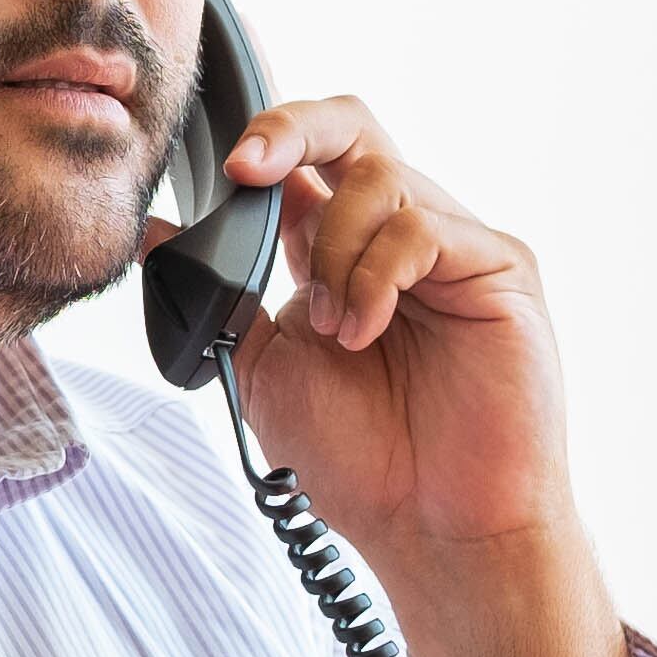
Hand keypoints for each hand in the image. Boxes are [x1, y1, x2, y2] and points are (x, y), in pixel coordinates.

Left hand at [221, 97, 642, 656]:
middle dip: (293, 129)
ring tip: (338, 332)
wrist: (432, 529)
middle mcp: (399, 235)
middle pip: (352, 127)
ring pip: (382, 178)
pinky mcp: (501, 269)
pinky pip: (425, 228)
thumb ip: (223, 295)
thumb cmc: (364, 463)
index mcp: (341, 251)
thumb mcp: (267, 369)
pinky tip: (366, 331)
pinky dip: (378, 273)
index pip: (307, 156)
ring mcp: (455, 247)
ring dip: (337, 252)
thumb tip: (154, 232)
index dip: (267, 141)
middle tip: (252, 169)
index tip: (228, 170)